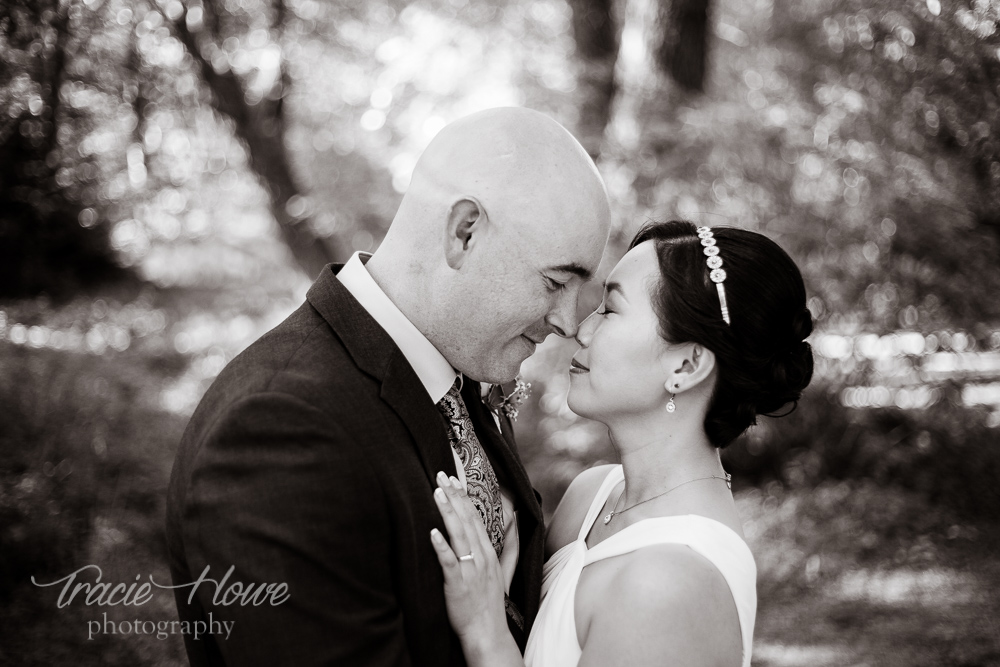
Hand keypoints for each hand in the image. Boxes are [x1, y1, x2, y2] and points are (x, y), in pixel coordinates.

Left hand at [429, 471, 507, 650]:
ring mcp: (471, 569)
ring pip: (459, 535)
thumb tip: (515, 521)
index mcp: (489, 552)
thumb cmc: (490, 603)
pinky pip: (450, 561)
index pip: (476, 518)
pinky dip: (442, 546)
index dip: (464, 497)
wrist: (488, 632)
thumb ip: (510, 545)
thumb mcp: (504, 571)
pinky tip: (433, 532)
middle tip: (441, 475)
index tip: (453, 479)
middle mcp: (482, 556)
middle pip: (467, 520)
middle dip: (454, 496)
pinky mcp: (459, 583)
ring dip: (448, 512)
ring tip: (437, 492)